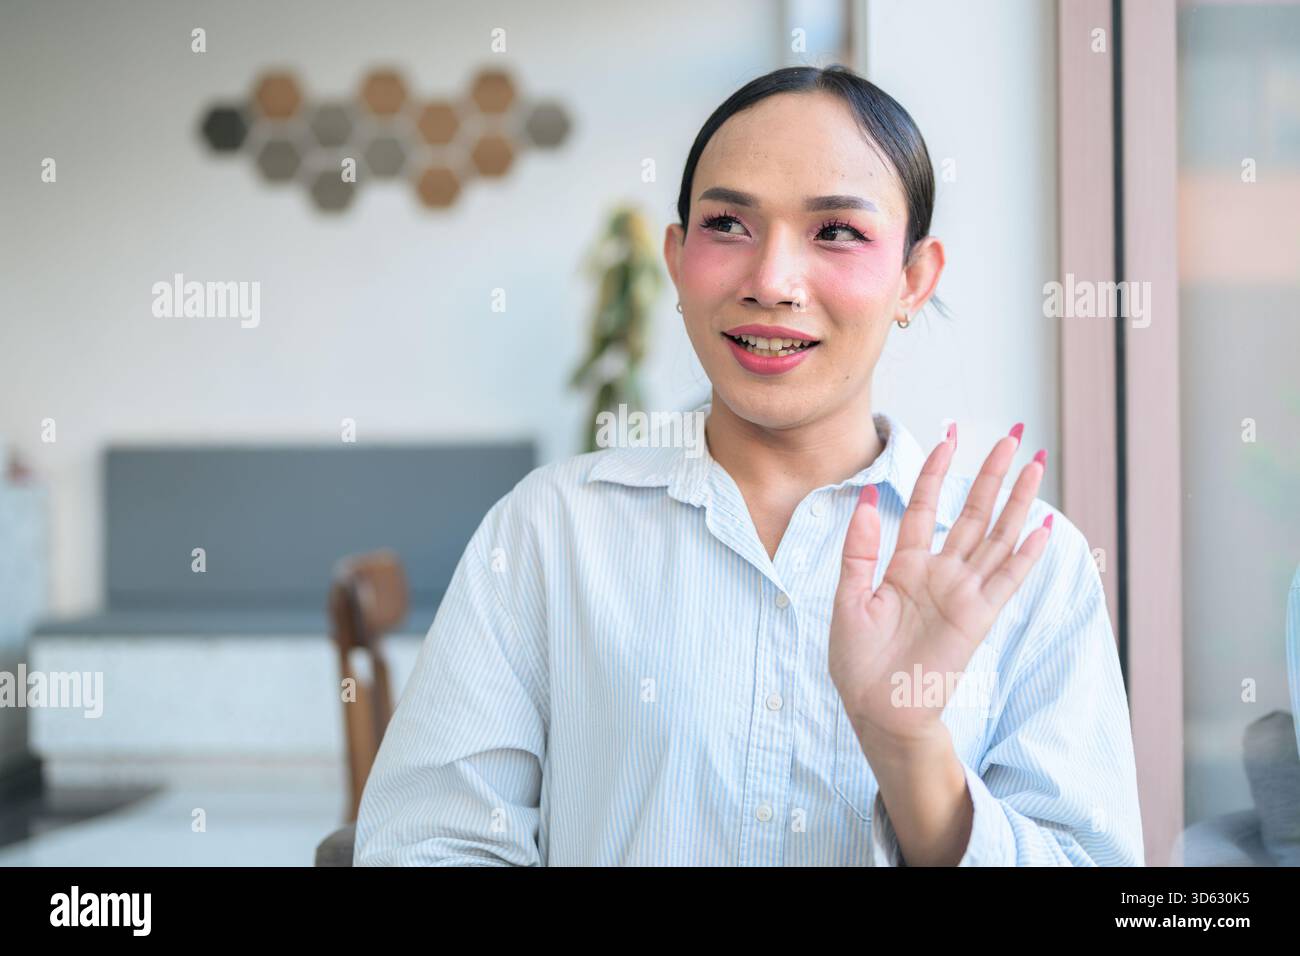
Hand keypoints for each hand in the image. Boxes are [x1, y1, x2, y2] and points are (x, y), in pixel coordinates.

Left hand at [829, 422, 1052, 753]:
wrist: (876, 709)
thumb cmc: (858, 662)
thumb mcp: (848, 598)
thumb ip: (860, 549)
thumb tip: (870, 497)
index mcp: (905, 567)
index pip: (927, 507)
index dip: (938, 472)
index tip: (949, 437)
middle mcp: (940, 574)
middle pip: (972, 513)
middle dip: (992, 474)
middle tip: (1012, 436)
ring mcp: (962, 594)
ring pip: (995, 536)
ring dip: (1017, 501)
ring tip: (1036, 465)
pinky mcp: (977, 618)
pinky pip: (1006, 580)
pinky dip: (1024, 555)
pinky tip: (1042, 527)